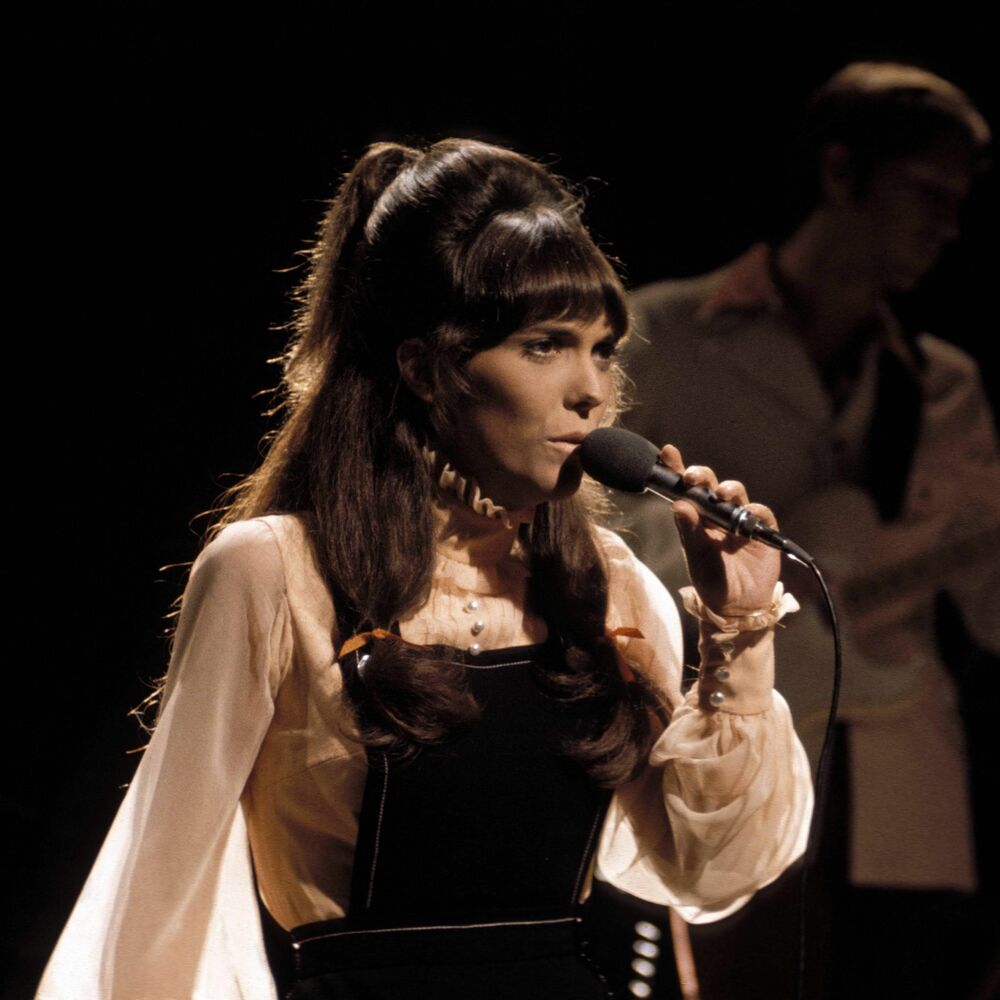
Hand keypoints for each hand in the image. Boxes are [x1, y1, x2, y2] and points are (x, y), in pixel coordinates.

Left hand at [661, 444, 780, 615]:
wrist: (737, 606)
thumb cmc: (712, 579)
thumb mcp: (696, 557)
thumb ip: (688, 531)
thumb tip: (678, 504)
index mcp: (696, 517)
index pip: (685, 489)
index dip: (677, 469)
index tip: (667, 452)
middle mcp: (717, 514)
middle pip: (709, 485)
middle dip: (701, 475)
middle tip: (692, 477)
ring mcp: (740, 520)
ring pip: (735, 493)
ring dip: (728, 489)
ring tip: (720, 494)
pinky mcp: (762, 530)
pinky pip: (760, 513)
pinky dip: (753, 510)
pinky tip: (745, 513)